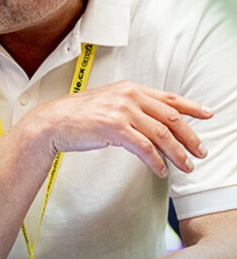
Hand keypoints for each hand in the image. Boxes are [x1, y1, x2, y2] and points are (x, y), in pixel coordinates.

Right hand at [33, 82, 211, 177]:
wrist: (52, 122)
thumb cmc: (77, 116)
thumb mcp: (108, 103)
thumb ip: (130, 107)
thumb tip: (151, 122)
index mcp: (130, 89)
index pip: (169, 98)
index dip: (191, 107)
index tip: (207, 114)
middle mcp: (129, 96)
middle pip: (171, 118)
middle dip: (189, 137)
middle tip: (200, 151)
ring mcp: (122, 111)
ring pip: (162, 134)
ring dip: (177, 153)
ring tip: (186, 165)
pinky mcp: (115, 128)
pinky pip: (145, 148)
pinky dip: (156, 161)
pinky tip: (161, 170)